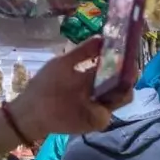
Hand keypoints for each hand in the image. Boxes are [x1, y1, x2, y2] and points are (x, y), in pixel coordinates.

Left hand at [13, 37, 134, 139]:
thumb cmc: (46, 85)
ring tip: (111, 86)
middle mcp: (101, 92)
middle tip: (126, 73)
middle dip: (128, 79)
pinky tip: (91, 105)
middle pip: (124, 86)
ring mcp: (100, 108)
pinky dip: (101, 111)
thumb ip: (83, 51)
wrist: (31, 110)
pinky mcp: (95, 122)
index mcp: (95, 78)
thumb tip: (102, 37)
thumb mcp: (63, 64)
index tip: (127, 57)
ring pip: (120, 100)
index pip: (118, 70)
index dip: (126, 64)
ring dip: (119, 94)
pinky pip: (104, 116)